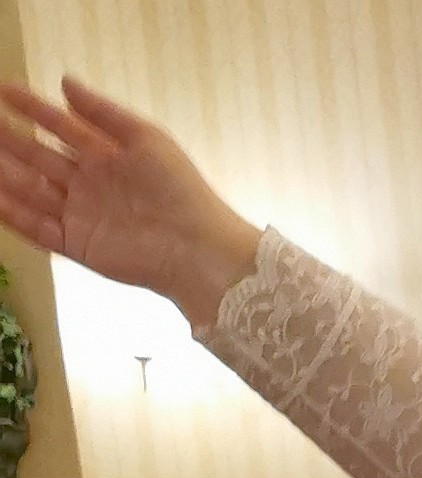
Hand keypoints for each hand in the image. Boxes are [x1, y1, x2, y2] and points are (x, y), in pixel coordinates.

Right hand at [0, 81, 262, 333]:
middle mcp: (89, 184)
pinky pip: (37, 228)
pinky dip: (13, 214)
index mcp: (107, 157)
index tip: (3, 89)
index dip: (32, 108)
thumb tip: (64, 81)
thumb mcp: (147, 140)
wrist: (198, 248)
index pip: (60, 126)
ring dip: (6, 173)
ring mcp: (81, 214)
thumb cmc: (180, 190)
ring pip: (31, 189)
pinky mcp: (78, 245)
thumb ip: (104, 113)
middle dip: (9, 138)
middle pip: (38, 156)